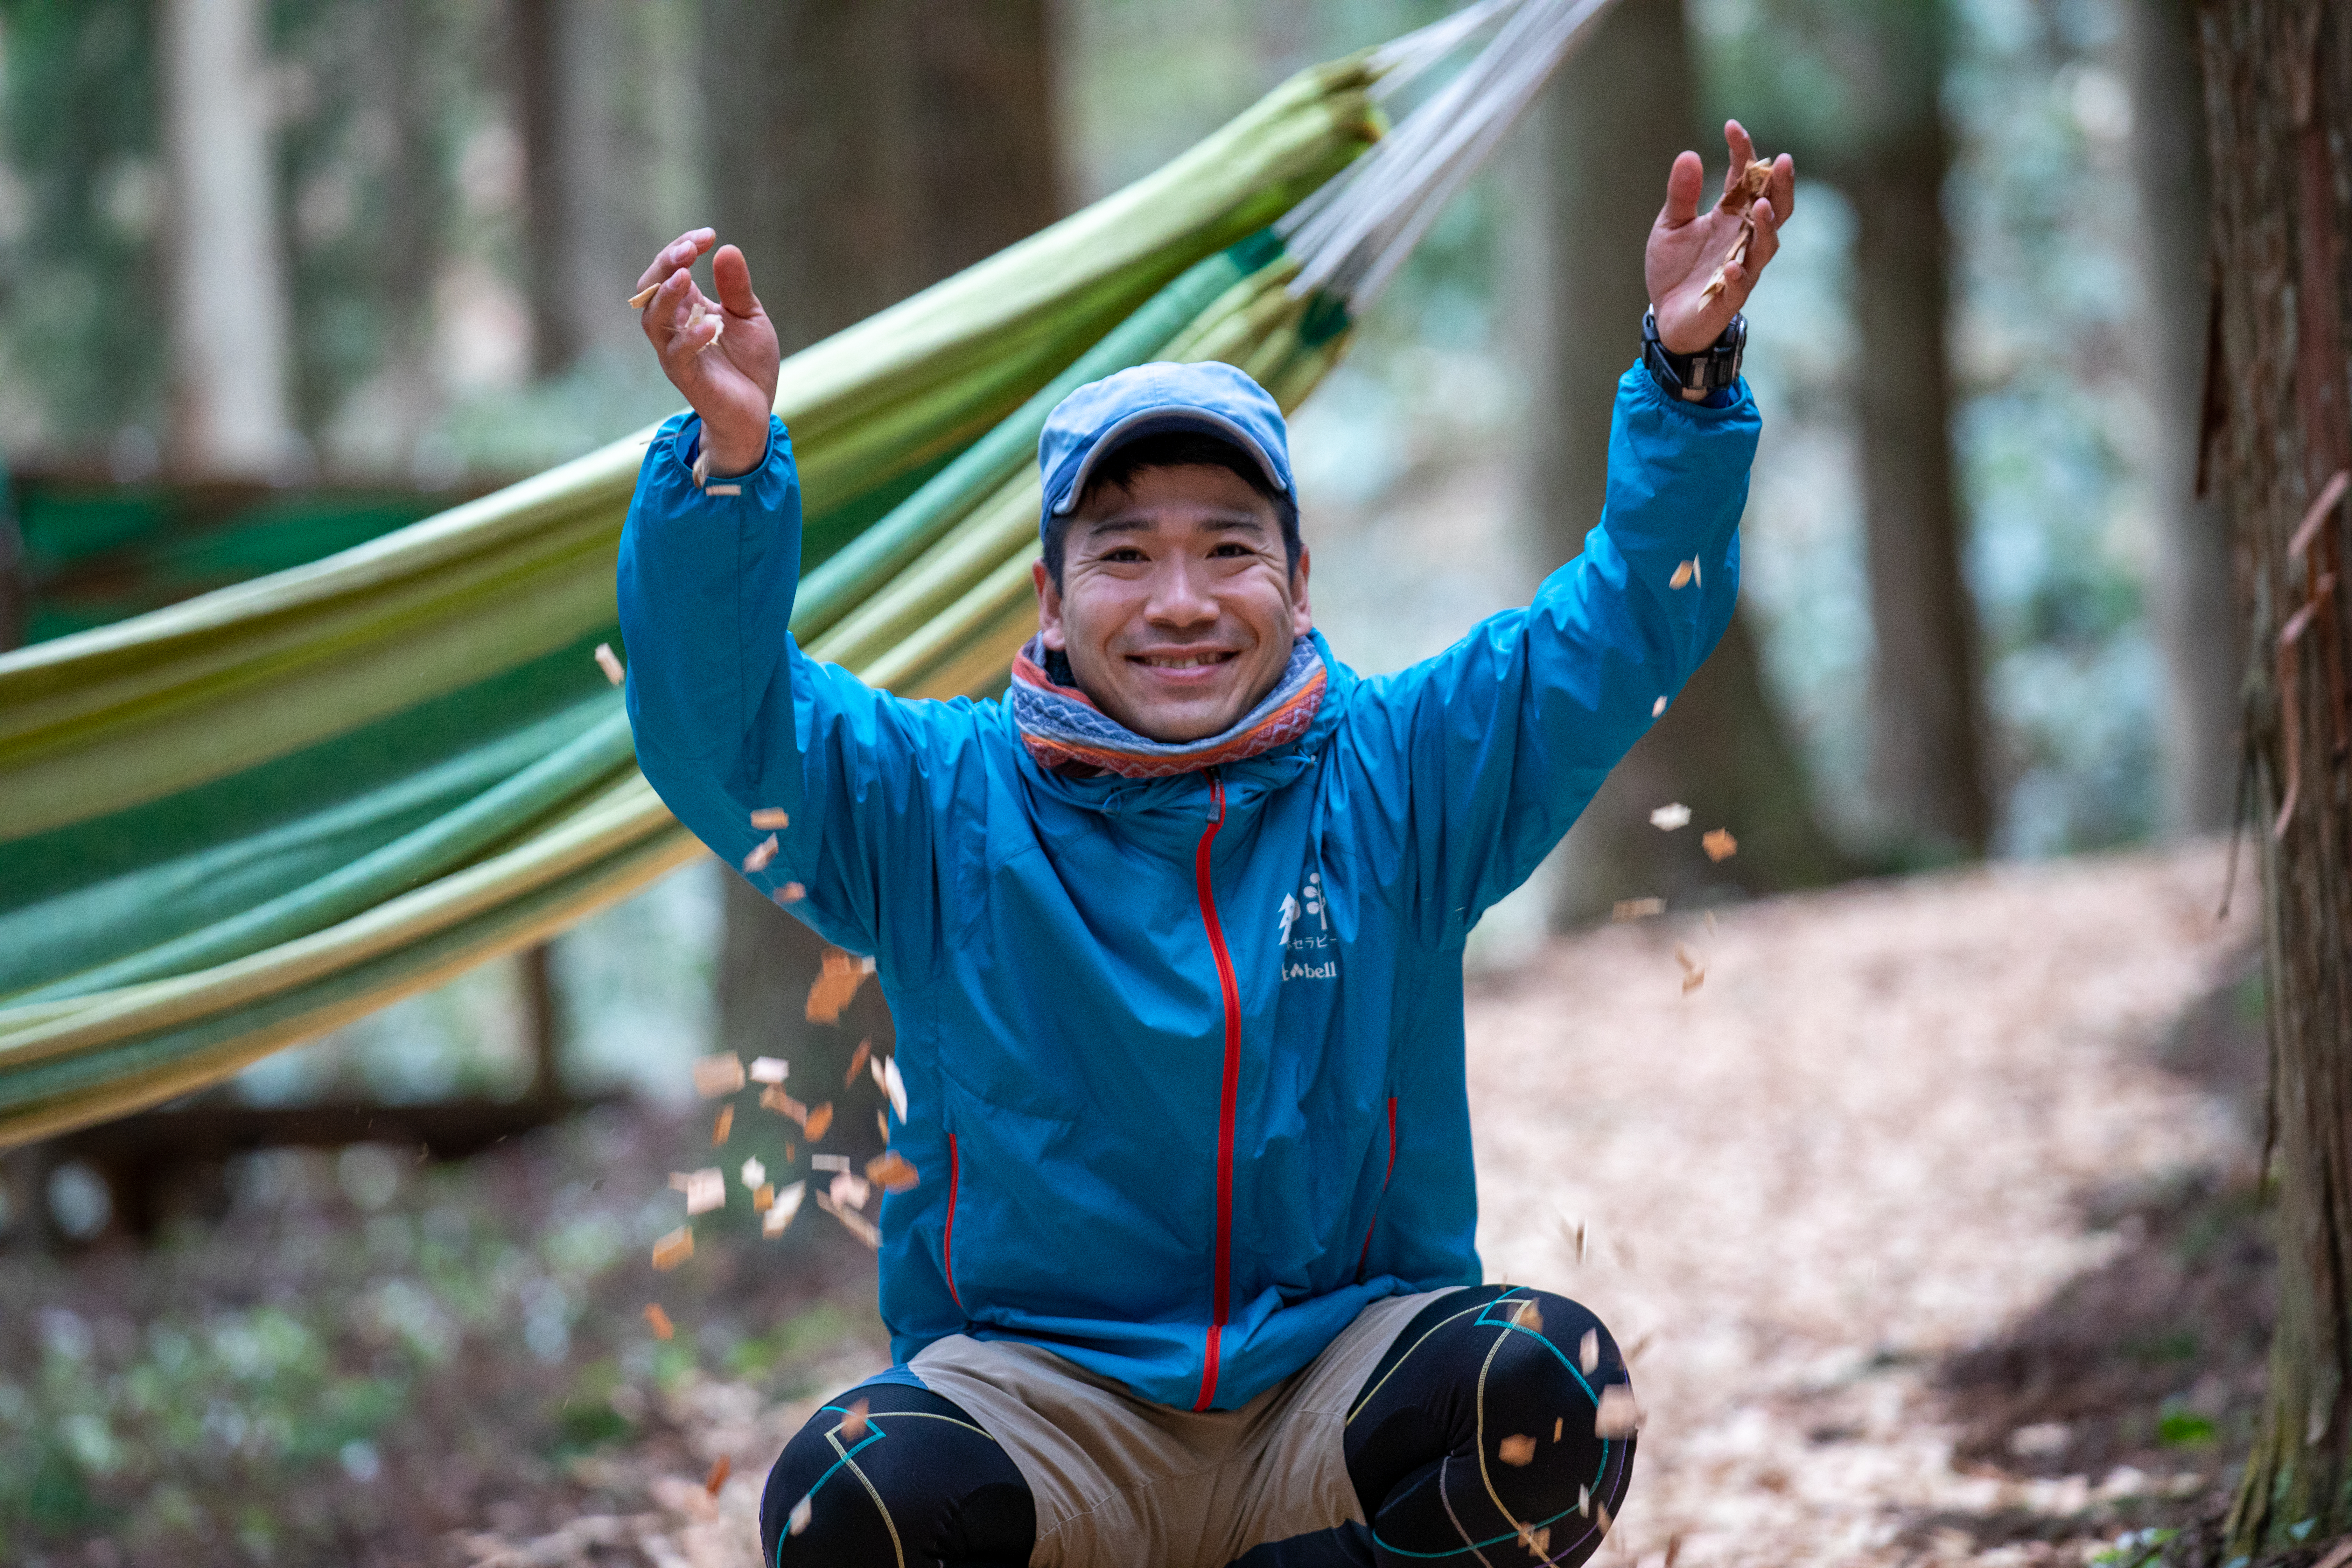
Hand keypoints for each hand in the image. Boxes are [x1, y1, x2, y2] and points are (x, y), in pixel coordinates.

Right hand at [635, 229, 780, 476]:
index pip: (670, 270)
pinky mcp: (688, 379)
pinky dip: (690, 338)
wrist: (756, 411)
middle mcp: (674, 329)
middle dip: (664, 265)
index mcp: (686, 308)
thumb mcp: (750, 318)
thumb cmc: (749, 364)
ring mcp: (676, 354)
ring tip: (684, 276)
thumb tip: (726, 249)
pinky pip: (677, 356)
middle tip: (688, 248)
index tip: (708, 235)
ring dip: (666, 297)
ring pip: (653, 321)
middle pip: (649, 290)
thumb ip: (737, 288)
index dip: (681, 248)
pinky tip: (710, 324)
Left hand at [1645, 120, 1794, 354]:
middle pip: (1774, 208)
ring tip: (1760, 206)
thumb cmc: (1675, 268)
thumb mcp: (1670, 225)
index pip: (1746, 178)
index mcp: (1730, 216)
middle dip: (1781, 186)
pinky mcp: (1728, 298)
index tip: (1732, 126)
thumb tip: (1689, 154)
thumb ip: (1681, 194)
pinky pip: (1740, 287)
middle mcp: (1743, 238)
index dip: (1743, 152)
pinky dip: (1739, 275)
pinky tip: (1733, 265)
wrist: (1666, 316)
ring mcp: (1741, 268)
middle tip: (1782, 161)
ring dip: (1766, 226)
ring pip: (1766, 245)